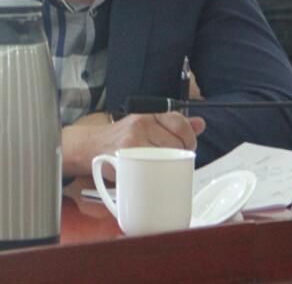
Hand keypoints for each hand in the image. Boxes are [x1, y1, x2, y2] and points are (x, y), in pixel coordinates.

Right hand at [61, 110, 205, 177]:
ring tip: (162, 170)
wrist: (90, 146)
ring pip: (165, 157)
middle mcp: (140, 124)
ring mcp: (131, 141)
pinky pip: (148, 170)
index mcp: (148, 115)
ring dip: (168, 167)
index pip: (179, 122)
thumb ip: (174, 125)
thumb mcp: (147, 125)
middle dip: (180, 155)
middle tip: (174, 162)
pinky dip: (152, 177)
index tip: (188, 147)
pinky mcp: (124, 158)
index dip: (189, 137)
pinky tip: (149, 176)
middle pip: (175, 143)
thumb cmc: (122, 138)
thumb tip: (201, 124)